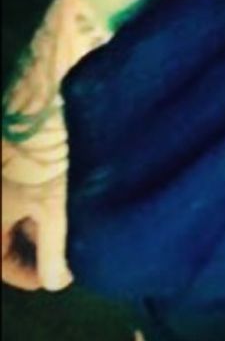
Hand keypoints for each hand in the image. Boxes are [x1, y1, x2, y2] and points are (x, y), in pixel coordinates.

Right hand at [2, 89, 73, 291]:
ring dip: (43, 212)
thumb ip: (56, 251)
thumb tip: (56, 280)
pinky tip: (77, 180)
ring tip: (79, 215)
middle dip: (38, 242)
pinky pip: (26, 173)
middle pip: (6, 227)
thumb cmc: (54, 150)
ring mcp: (2, 155)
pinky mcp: (17, 130)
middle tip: (69, 248)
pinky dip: (46, 184)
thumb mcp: (58, 208)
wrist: (55, 82)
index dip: (26, 272)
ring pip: (19, 199)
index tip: (52, 277)